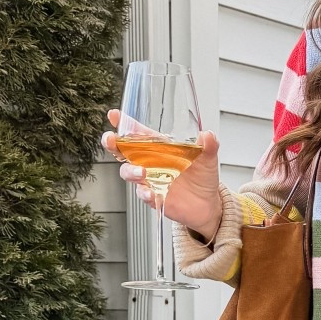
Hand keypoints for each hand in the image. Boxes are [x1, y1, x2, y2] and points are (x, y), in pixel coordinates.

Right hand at [102, 110, 222, 242]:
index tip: (114, 115)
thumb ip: (208, 146)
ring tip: (142, 173)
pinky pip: (142, 193)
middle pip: (123, 150)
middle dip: (113, 144)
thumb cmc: (203, 177)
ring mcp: (149, 179)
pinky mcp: (153, 196)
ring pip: (128, 172)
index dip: (125, 123)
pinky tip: (149, 193)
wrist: (207, 204)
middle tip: (111, 140)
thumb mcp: (208, 159)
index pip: (139, 133)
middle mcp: (150, 162)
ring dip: (131, 171)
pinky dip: (144, 193)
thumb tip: (208, 135)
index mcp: (160, 148)